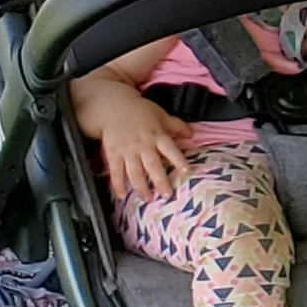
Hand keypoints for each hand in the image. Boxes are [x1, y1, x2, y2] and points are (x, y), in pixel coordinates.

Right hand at [73, 79, 191, 205]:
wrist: (113, 107)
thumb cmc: (140, 112)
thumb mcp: (161, 115)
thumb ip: (177, 126)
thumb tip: (193, 135)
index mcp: (156, 135)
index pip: (170, 149)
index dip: (178, 159)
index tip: (186, 170)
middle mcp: (143, 144)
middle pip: (153, 165)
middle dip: (160, 181)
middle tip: (167, 195)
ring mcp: (127, 150)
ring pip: (134, 172)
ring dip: (141, 187)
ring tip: (148, 199)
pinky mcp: (113, 154)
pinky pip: (116, 172)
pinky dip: (118, 185)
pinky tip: (121, 196)